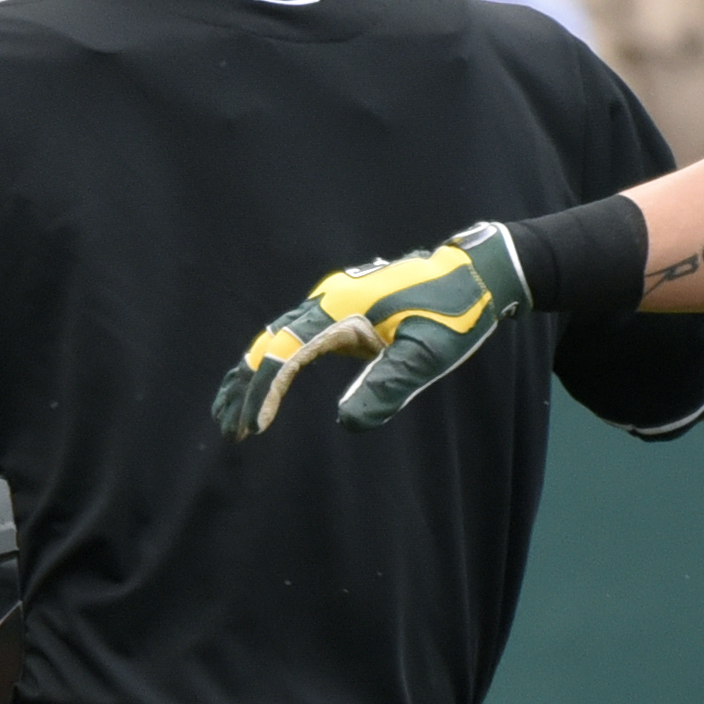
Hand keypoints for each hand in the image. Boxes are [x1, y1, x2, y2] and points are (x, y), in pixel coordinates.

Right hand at [212, 223, 531, 439]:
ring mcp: (333, 300)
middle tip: (227, 429)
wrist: (476, 274)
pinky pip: (295, 333)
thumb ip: (388, 387)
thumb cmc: (455, 313)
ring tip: (228, 409)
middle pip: (269, 343)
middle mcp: (329, 299)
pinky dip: (273, 359)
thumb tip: (346, 423)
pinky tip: (266, 379)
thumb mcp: (427, 355)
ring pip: (276, 336)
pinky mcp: (342, 307)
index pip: (285, 353)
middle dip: (244, 387)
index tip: (251, 428)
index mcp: (342, 308)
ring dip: (251, 373)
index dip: (263, 392)